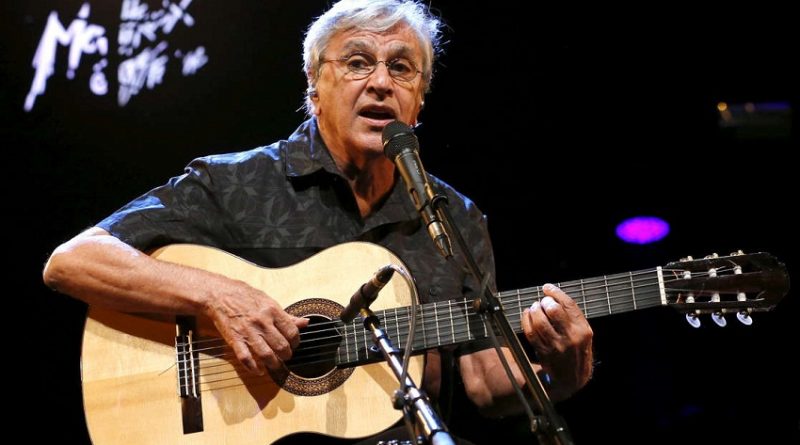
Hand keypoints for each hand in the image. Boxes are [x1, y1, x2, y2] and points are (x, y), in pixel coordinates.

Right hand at [203, 281, 308, 374]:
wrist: (220, 294)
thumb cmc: (246, 296)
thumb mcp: (269, 301)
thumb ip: (286, 315)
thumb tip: (305, 323)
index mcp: (272, 310)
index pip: (292, 332)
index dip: (296, 342)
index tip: (294, 344)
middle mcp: (262, 322)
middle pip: (281, 345)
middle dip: (287, 355)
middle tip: (286, 356)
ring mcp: (248, 332)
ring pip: (266, 354)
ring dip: (274, 364)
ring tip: (276, 365)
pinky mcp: (234, 339)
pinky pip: (245, 358)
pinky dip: (253, 368)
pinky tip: (259, 371)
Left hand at [521, 283, 592, 399]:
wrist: (573, 378)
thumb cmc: (577, 351)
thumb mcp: (584, 334)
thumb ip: (572, 317)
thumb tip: (554, 296)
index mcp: (583, 330)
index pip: (569, 305)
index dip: (556, 293)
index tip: (547, 288)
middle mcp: (571, 337)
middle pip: (554, 312)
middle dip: (545, 302)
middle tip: (543, 301)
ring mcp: (556, 345)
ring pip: (540, 322)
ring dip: (534, 310)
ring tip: (534, 307)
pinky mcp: (544, 352)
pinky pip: (531, 333)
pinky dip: (526, 321)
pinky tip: (527, 315)